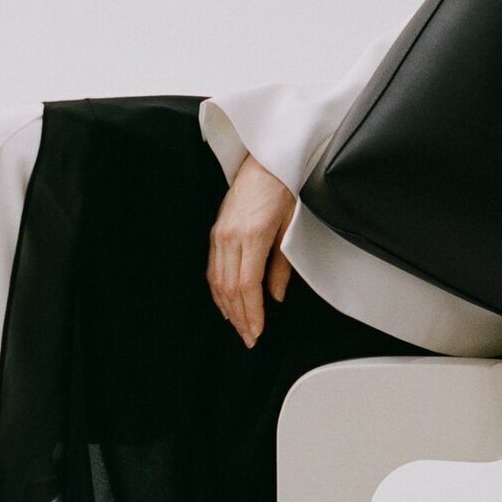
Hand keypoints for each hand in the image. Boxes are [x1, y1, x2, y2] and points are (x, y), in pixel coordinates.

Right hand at [206, 153, 295, 346]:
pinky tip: (225, 304)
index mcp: (252, 236)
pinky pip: (212, 269)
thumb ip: (281, 266)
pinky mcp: (215, 232)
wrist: (265, 163)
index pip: (247, 286)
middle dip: (239, 317)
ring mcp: (219, 234)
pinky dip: (218, 290)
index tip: (257, 331)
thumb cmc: (282, 190)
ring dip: (227, 308)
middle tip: (249, 338)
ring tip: (238, 327)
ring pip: (217, 281)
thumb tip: (275, 296)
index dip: (251, 313)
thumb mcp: (289, 229)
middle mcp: (230, 236)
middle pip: (229, 288)